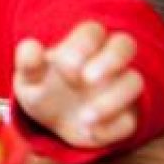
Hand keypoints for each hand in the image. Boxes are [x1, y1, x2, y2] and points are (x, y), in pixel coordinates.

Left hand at [14, 22, 143, 147]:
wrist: (52, 122)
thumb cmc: (43, 89)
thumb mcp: (28, 78)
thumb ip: (28, 62)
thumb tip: (31, 47)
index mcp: (82, 45)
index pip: (92, 31)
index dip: (82, 46)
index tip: (65, 69)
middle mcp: (107, 61)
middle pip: (125, 44)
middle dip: (111, 59)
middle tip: (88, 79)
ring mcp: (120, 87)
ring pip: (134, 82)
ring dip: (113, 100)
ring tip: (84, 118)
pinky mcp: (126, 116)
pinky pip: (130, 120)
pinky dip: (113, 128)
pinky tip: (90, 132)